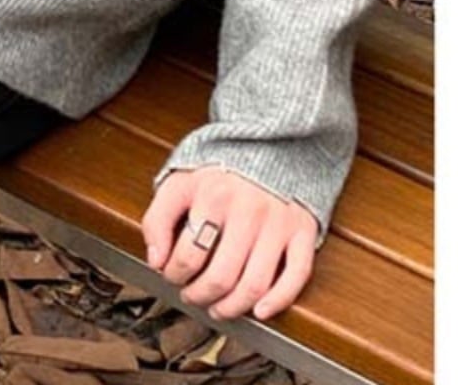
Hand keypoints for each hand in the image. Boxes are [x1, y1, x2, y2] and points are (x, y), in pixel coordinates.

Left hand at [141, 166, 318, 322]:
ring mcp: (277, 222)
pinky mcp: (302, 230)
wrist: (267, 147)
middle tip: (192, 297)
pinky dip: (278, 301)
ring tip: (218, 308)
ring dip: (232, 307)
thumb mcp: (178, 183)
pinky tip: (259, 310)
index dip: (174, 274)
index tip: (171, 276)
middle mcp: (247, 209)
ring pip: (255, 283)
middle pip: (221, 275)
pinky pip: (296, 275)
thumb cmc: (219, 173)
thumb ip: (157, 218)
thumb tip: (155, 260)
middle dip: (200, 295)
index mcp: (212, 195)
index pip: (188, 254)